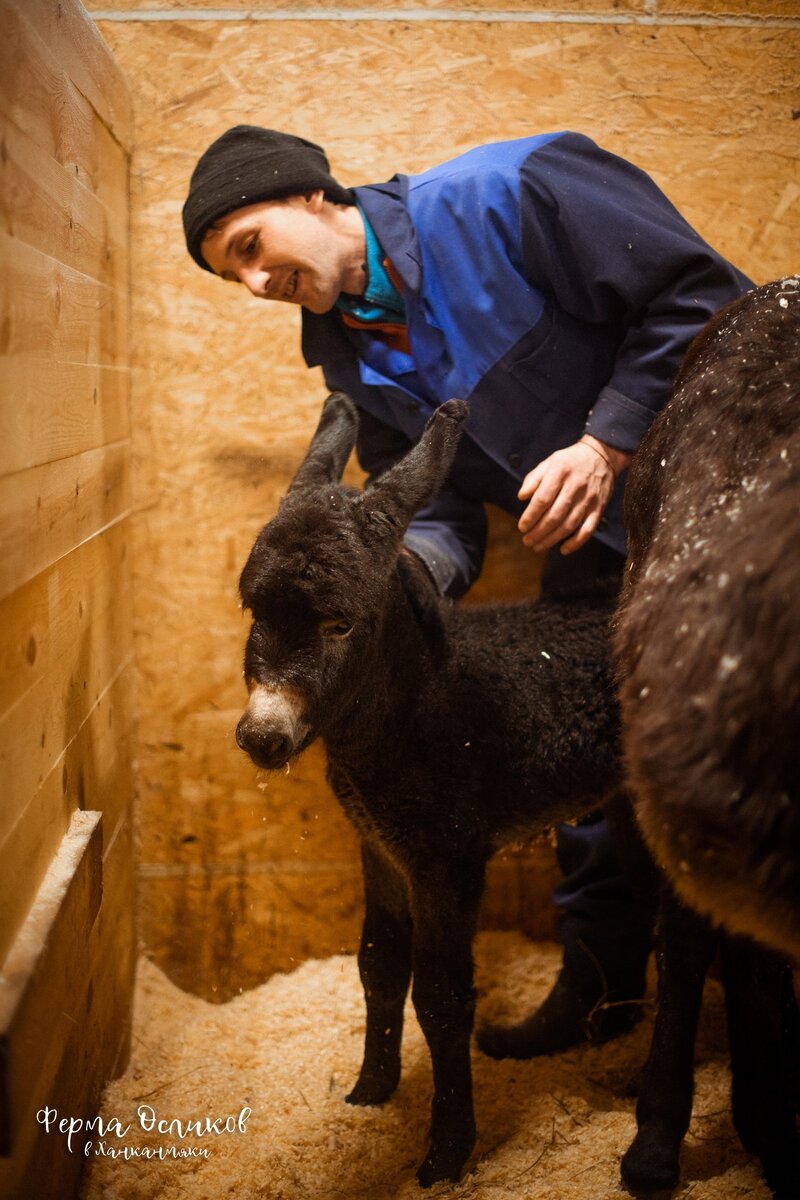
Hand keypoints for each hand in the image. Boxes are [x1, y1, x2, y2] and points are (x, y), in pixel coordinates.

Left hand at [517, 436, 628, 554]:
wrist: (602, 456)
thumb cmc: (569, 461)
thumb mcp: (548, 462)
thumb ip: (533, 479)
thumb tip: (521, 497)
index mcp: (560, 473)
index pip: (542, 499)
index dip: (530, 516)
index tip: (522, 527)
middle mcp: (575, 487)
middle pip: (554, 516)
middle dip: (538, 532)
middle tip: (527, 541)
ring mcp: (589, 499)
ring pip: (569, 525)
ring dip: (551, 539)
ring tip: (537, 546)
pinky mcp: (599, 508)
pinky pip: (588, 529)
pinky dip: (576, 542)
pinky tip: (563, 549)